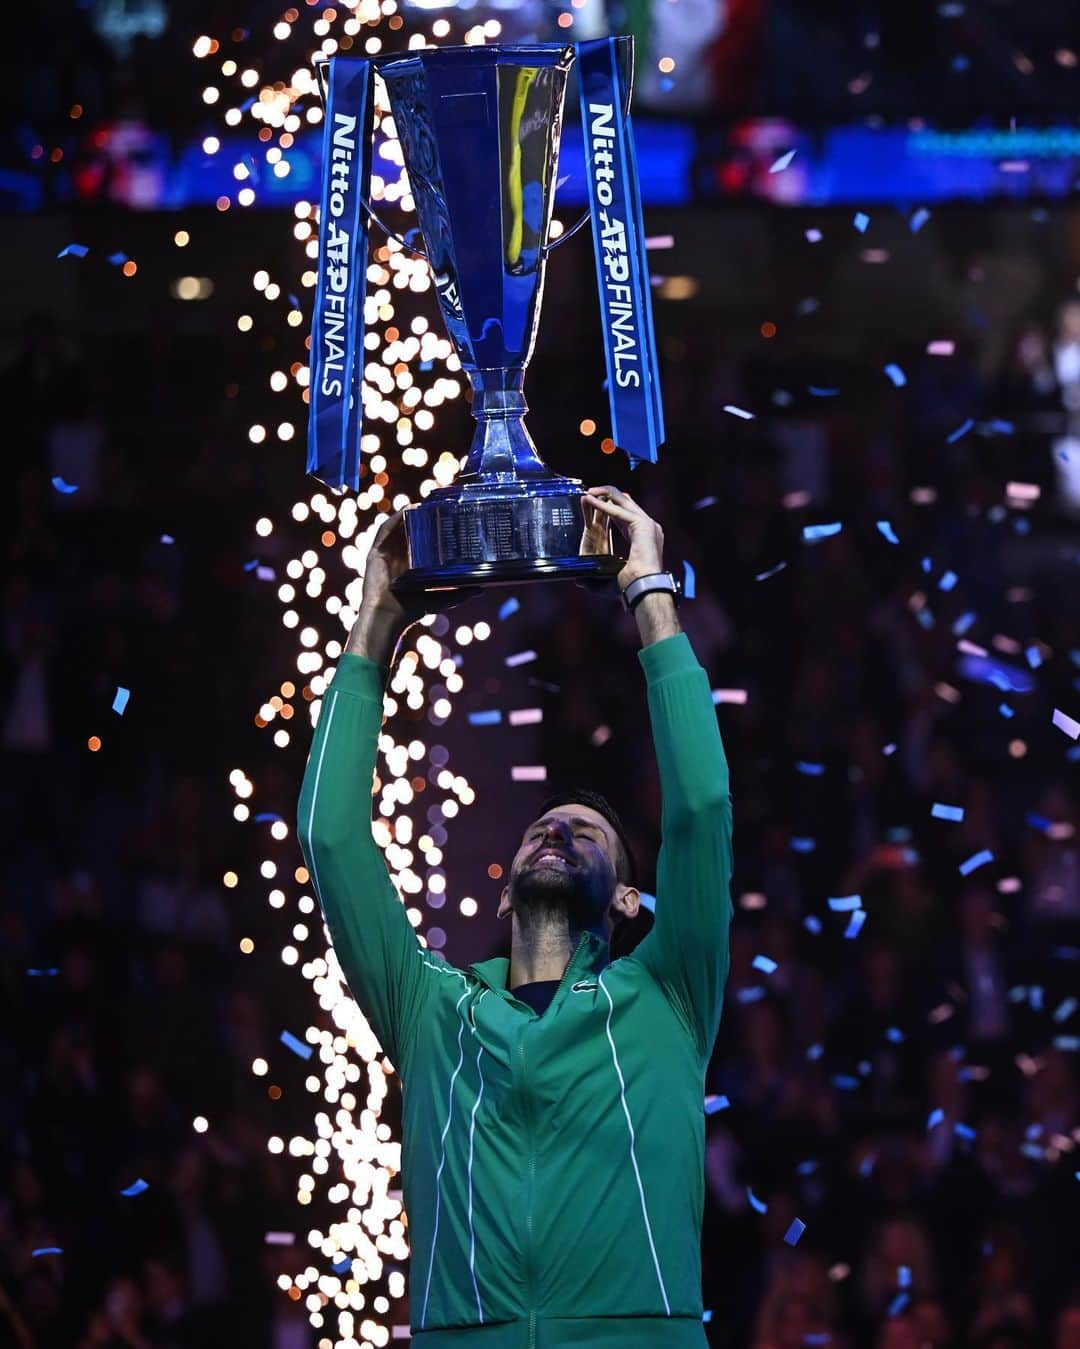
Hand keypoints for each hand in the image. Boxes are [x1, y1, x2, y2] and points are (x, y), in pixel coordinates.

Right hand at [348, 509, 477, 664]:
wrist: (388, 617)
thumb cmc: (412, 610)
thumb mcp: (442, 599)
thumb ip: (460, 593)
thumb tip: (481, 589)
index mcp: (411, 564)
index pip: (423, 541)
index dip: (433, 528)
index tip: (446, 517)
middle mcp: (398, 556)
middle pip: (410, 531)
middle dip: (422, 518)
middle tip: (437, 506)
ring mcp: (386, 553)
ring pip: (398, 528)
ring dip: (409, 515)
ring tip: (423, 504)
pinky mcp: (375, 553)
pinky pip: (384, 531)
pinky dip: (394, 519)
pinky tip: (406, 510)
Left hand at [581, 486, 664, 589]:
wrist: (644, 589)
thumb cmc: (631, 587)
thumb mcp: (610, 577)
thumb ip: (594, 579)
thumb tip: (579, 581)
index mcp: (642, 538)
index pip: (625, 515)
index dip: (609, 508)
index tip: (593, 503)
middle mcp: (647, 527)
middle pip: (625, 503)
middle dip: (607, 495)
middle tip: (589, 492)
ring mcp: (647, 524)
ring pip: (623, 500)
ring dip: (604, 494)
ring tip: (587, 492)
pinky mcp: (642, 525)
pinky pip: (618, 510)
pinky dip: (603, 505)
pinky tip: (589, 500)